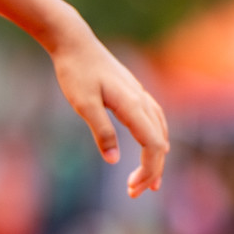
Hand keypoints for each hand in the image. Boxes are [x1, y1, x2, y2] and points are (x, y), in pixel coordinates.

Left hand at [48, 24, 168, 197]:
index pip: (152, 145)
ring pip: (160, 130)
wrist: (74, 41)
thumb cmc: (75, 71)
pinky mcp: (133, 90)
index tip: (131, 188)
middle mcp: (141, 99)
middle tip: (135, 192)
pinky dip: (155, 138)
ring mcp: (139, 93)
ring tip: (148, 178)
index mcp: (132, 105)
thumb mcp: (82, 103)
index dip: (148, 169)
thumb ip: (100, 130)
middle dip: (152, 169)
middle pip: (159, 142)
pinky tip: (150, 145)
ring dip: (156, 156)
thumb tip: (113, 160)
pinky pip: (155, 119)